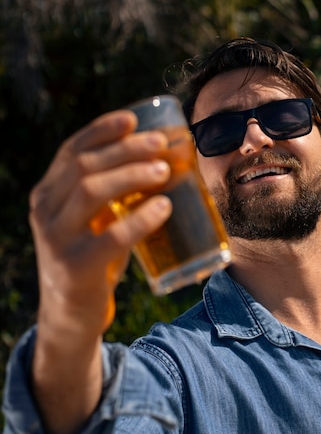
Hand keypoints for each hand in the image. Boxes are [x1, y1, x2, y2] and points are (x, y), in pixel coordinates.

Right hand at [30, 109, 171, 338]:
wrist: (71, 314)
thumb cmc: (92, 257)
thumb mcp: (92, 220)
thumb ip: (111, 194)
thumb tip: (162, 160)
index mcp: (47, 194)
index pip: (71, 150)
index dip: (101, 130)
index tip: (133, 118)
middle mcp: (43, 211)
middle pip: (84, 165)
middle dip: (125, 149)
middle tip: (160, 144)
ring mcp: (55, 239)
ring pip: (91, 191)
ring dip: (132, 174)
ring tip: (164, 170)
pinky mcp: (74, 267)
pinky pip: (110, 236)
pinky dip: (141, 218)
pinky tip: (164, 207)